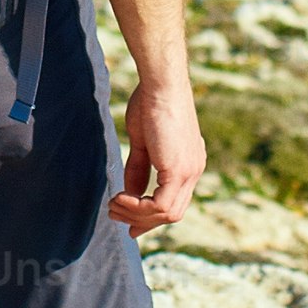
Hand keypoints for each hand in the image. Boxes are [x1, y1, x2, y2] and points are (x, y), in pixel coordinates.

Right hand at [108, 77, 203, 237]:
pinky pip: (160, 205)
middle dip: (143, 220)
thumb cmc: (150, 103)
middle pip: (172, 213)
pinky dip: (139, 207)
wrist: (161, 85)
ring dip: (137, 214)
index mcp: (189, 163)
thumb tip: (129, 192)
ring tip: (113, 206)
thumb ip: (139, 168)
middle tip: (116, 216)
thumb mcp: (142, 142)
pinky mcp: (179, 171)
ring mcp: (189, 172)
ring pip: (167, 213)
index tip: (130, 221)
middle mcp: (194, 171)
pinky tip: (120, 198)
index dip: (151, 215)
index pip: (174, 201)